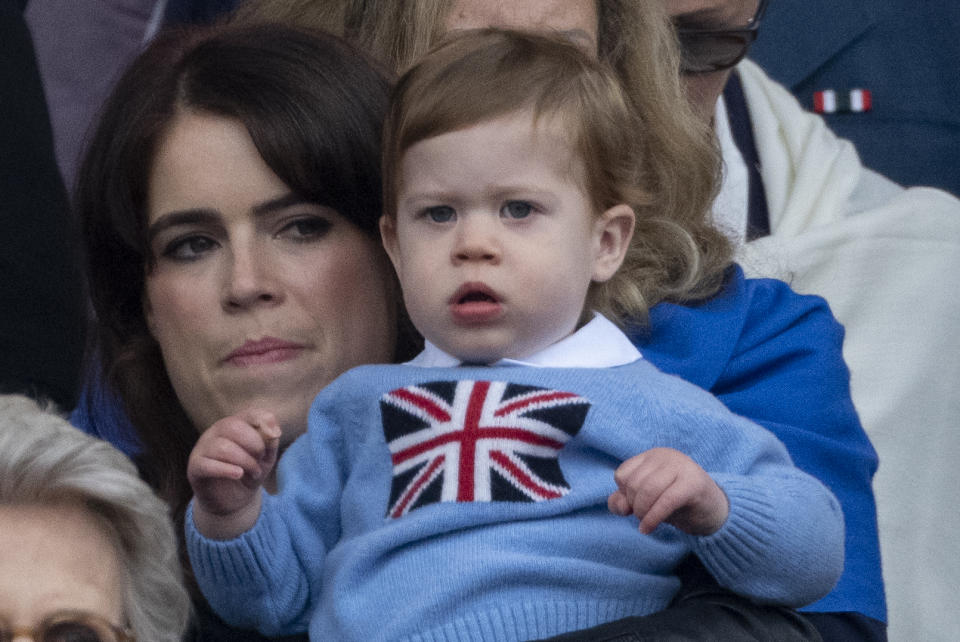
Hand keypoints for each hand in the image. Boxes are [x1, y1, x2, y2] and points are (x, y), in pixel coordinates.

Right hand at [187, 409, 280, 538]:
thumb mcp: (266, 457)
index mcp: (234, 424)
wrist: (233, 501)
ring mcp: (202, 448)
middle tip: (261, 459)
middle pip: (232, 426)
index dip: (264, 421)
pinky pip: (207, 464)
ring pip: (221, 447)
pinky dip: (226, 470)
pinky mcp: (195, 468)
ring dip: (245, 461)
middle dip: (254, 443)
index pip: (248, 413)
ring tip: (254, 472)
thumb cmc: (250, 473)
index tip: (275, 436)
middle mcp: (215, 432)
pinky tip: (238, 475)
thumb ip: (270, 441)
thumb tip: (273, 430)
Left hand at [608, 447, 728, 535]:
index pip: (623, 474)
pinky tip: (648, 529)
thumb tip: (620, 505)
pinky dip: (653, 518)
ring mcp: (681, 466)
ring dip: (642, 513)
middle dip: (634, 506)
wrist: (715, 512)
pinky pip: (666, 501)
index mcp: (653, 455)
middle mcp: (666, 456)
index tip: (636, 507)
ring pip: (647, 490)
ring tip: (646, 523)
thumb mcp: (646, 501)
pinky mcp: (694, 483)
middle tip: (643, 517)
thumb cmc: (677, 504)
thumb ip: (624, 501)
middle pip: (634, 483)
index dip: (624, 496)